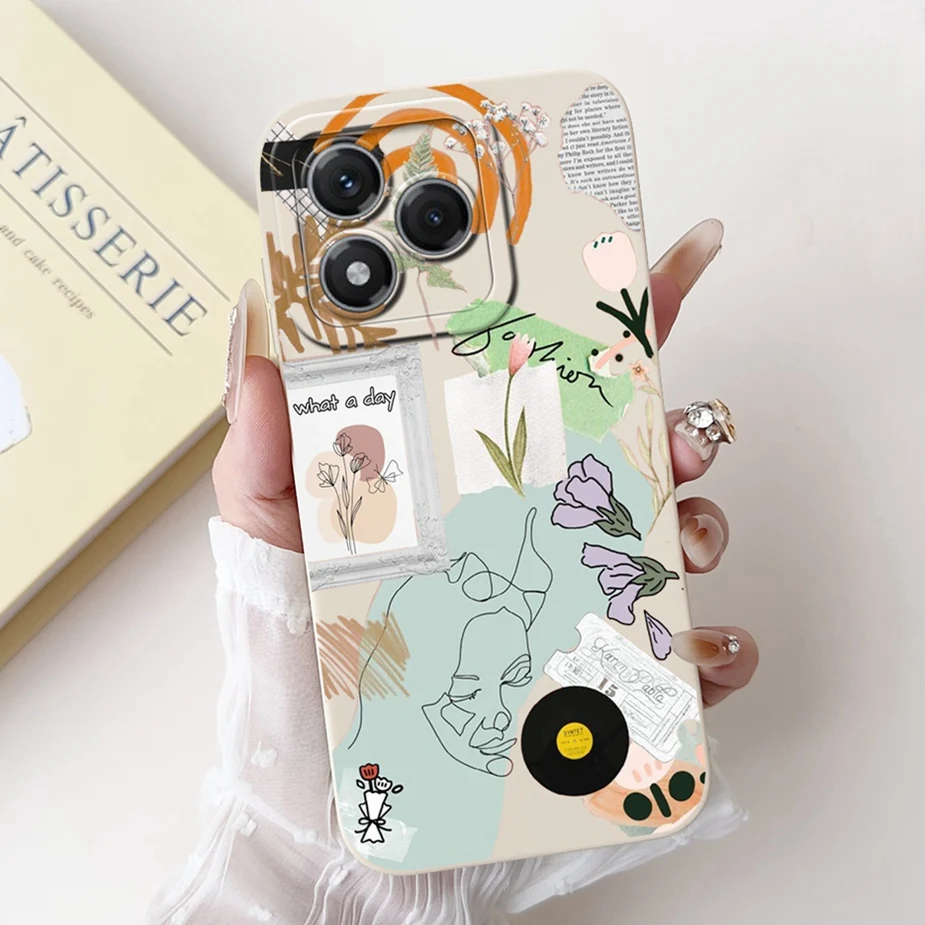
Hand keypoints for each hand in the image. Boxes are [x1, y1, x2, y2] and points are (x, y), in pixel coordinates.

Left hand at [212, 220, 757, 704]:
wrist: (322, 795)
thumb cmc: (298, 661)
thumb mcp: (268, 538)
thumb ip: (265, 447)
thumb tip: (256, 345)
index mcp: (474, 475)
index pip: (553, 382)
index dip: (615, 319)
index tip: (669, 265)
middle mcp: (539, 526)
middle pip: (641, 450)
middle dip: (682, 424)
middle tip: (677, 432)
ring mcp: (581, 599)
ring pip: (682, 538)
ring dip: (702, 525)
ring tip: (675, 541)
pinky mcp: (610, 684)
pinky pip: (695, 660)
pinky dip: (715, 649)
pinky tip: (689, 649)